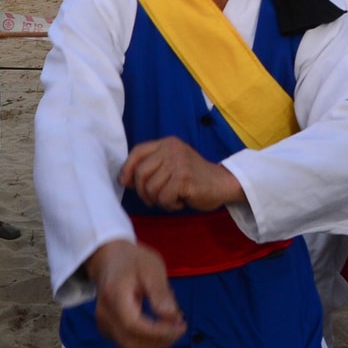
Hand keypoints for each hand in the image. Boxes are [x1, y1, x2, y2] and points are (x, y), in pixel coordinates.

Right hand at [87, 240, 186, 347]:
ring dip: (156, 346)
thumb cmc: (133, 260)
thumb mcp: (151, 267)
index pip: (134, 326)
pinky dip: (148, 343)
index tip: (181, 326)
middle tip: (181, 327)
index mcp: (114, 296)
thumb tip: (171, 317)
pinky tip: (161, 329)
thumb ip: (160, 292)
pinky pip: (129, 345)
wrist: (109, 258)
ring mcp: (104, 324)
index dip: (159, 332)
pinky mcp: (108, 330)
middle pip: (131, 344)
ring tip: (173, 328)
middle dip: (160, 342)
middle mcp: (105, 314)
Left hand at [119, 136, 244, 211]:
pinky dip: (170, 205)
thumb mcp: (171, 165)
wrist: (222, 183)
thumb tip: (125, 180)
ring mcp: (179, 162)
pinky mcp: (185, 178)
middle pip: (141, 172)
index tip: (125, 183)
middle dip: (143, 192)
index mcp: (167, 143)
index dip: (127, 168)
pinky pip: (164, 197)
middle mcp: (172, 149)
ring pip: (151, 188)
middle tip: (154, 199)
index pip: (138, 151)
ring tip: (172, 198)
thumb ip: (151, 168)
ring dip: (159, 200)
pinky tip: (181, 201)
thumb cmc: (194, 177)